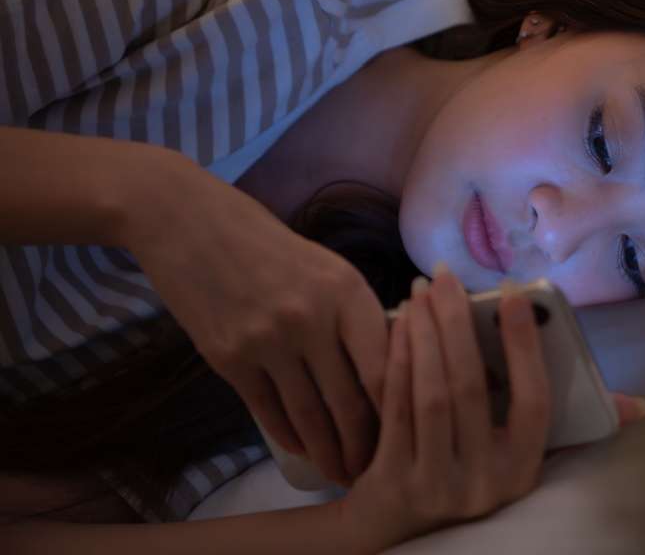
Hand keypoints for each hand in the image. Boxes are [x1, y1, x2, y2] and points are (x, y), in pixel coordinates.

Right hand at [122, 163, 386, 486]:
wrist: (187, 222)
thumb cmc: (268, 243)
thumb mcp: (327, 267)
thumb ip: (354, 313)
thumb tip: (388, 366)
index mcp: (347, 291)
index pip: (385, 366)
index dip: (398, 409)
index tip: (406, 432)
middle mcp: (312, 317)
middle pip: (349, 401)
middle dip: (365, 445)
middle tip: (375, 469)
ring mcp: (268, 340)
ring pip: (309, 415)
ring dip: (328, 452)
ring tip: (341, 473)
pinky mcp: (228, 357)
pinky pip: (268, 410)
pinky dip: (289, 436)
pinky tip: (302, 449)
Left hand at [340, 268, 644, 548]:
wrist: (403, 529)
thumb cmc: (475, 474)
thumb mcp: (523, 457)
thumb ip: (577, 425)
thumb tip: (638, 406)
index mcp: (524, 468)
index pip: (534, 401)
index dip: (525, 345)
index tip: (513, 292)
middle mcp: (484, 482)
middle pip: (471, 388)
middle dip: (457, 322)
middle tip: (445, 276)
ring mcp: (436, 484)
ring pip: (432, 394)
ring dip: (425, 333)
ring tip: (420, 291)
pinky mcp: (392, 481)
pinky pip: (396, 408)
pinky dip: (397, 360)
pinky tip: (399, 325)